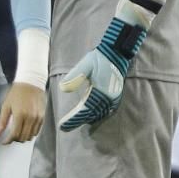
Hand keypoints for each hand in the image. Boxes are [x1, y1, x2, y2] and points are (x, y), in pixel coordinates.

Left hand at [0, 82, 45, 143]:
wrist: (31, 83)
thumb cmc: (17, 92)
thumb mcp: (6, 105)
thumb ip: (2, 121)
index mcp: (20, 115)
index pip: (14, 134)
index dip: (8, 140)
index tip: (4, 141)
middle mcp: (30, 118)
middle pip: (23, 137)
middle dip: (15, 139)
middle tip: (10, 136)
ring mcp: (37, 118)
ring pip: (31, 136)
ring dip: (23, 137)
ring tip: (18, 132)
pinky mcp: (42, 117)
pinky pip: (37, 131)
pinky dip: (31, 133)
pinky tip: (25, 129)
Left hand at [58, 0, 149, 131]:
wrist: (117, 51)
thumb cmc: (99, 57)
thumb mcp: (85, 65)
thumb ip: (74, 77)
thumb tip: (63, 89)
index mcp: (101, 91)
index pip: (85, 110)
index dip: (73, 119)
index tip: (62, 126)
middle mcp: (109, 97)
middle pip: (91, 114)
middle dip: (77, 121)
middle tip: (64, 127)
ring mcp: (114, 97)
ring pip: (99, 113)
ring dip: (86, 119)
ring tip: (73, 122)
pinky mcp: (115, 94)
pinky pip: (105, 109)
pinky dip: (96, 114)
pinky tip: (90, 116)